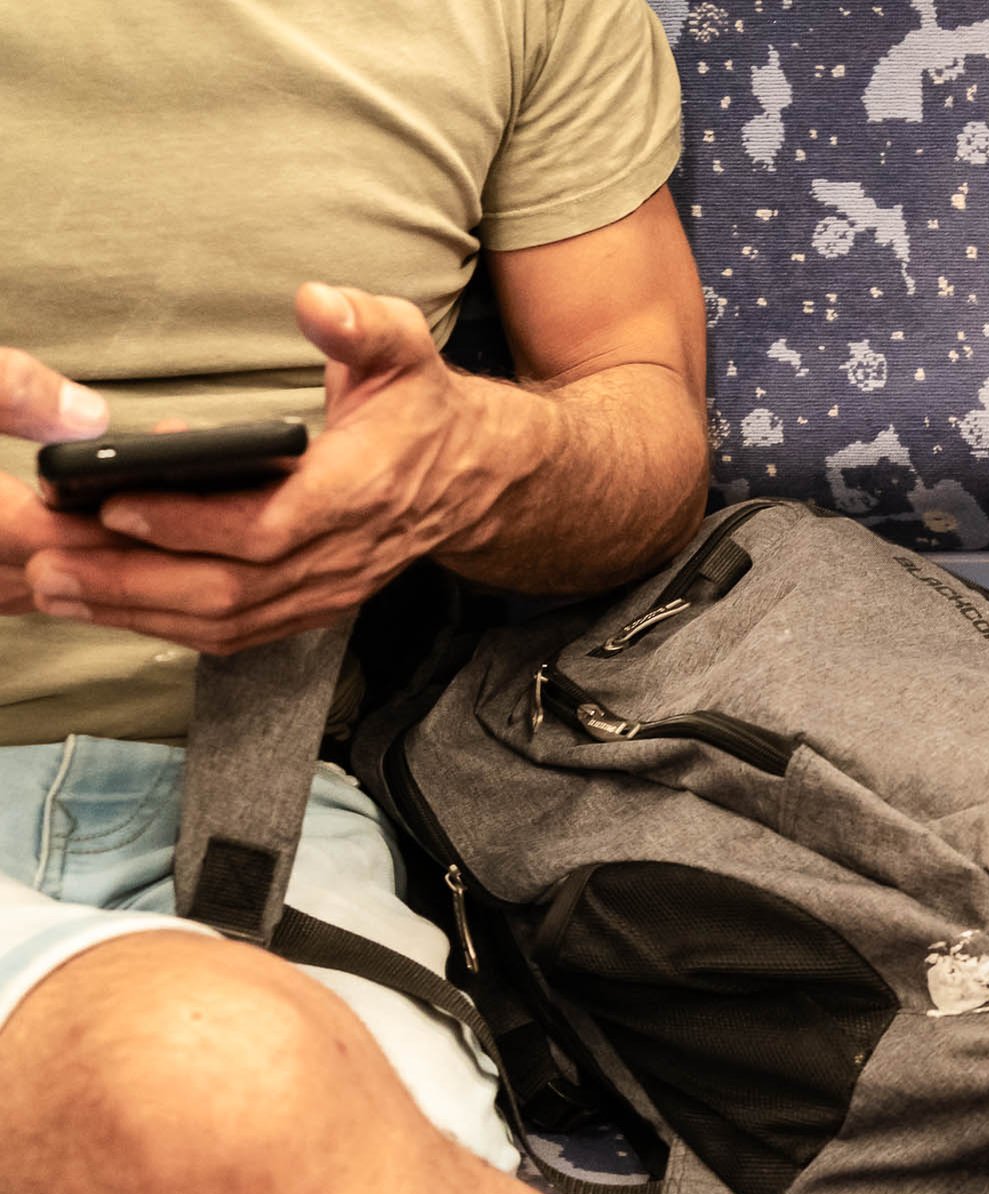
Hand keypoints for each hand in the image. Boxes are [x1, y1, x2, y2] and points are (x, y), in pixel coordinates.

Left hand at [23, 283, 542, 653]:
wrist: (477, 478)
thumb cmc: (426, 412)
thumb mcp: (406, 347)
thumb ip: (363, 324)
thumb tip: (317, 304)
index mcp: (360, 494)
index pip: (266, 526)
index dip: (188, 524)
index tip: (115, 505)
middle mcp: (342, 555)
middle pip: (229, 589)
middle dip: (132, 581)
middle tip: (49, 563)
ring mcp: (327, 589)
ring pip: (226, 620)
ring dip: (135, 611)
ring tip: (56, 590)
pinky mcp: (312, 605)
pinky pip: (236, 632)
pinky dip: (167, 626)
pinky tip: (109, 608)